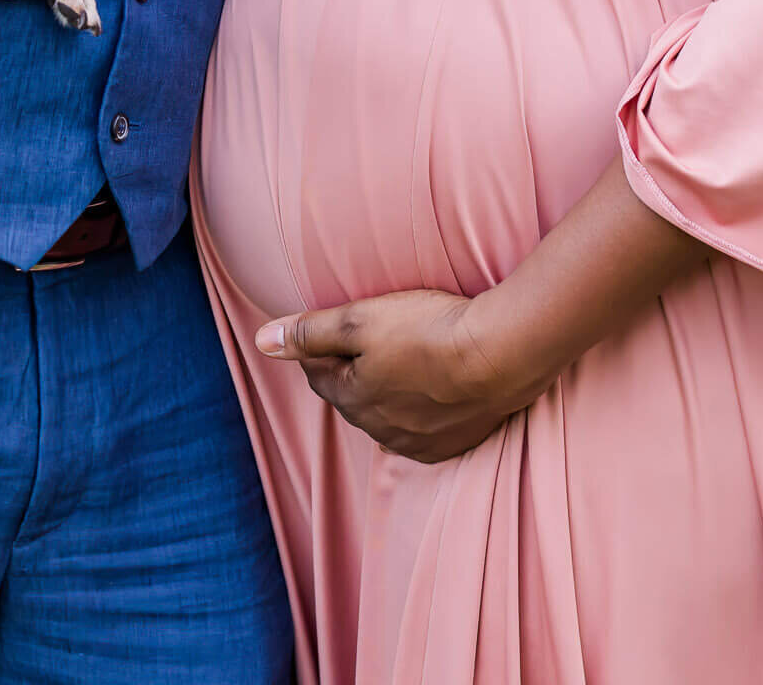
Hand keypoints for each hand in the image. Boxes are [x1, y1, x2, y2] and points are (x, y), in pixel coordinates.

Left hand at [255, 285, 544, 463]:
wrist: (500, 354)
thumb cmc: (428, 330)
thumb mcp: (359, 319)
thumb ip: (309, 331)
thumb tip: (262, 340)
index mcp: (352, 400)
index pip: (320, 373)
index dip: (322, 346)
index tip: (334, 324)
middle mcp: (381, 431)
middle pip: (354, 395)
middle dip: (354, 369)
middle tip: (370, 336)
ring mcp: (419, 442)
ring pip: (388, 414)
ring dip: (389, 390)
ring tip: (405, 357)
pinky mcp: (454, 443)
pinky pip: (423, 427)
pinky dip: (422, 407)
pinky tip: (434, 385)